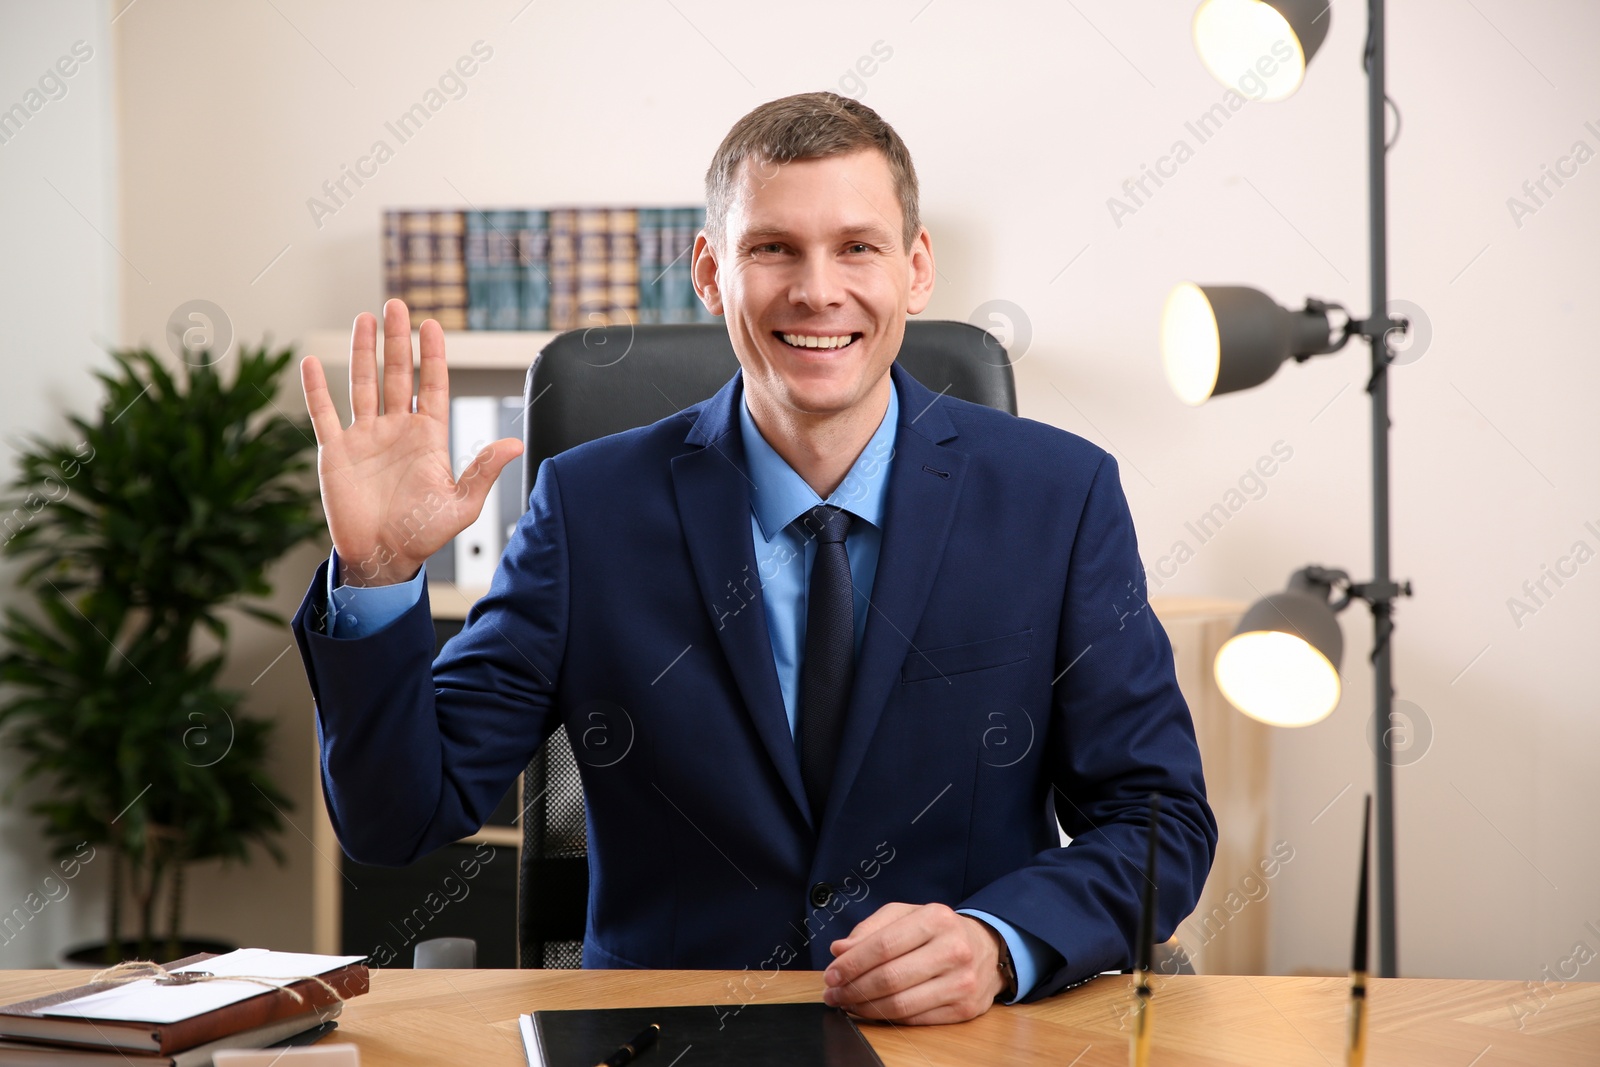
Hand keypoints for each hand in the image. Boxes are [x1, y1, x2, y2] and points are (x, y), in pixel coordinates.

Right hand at [301, 300, 522, 586]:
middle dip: (397, 340)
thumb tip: (515, 445)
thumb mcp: (461, 505)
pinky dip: (316, 389)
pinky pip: (323, 414)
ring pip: (363, 384)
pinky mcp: (336, 452)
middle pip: (397, 375)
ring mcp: (365, 437)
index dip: (432, 355)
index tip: (432, 325)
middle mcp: (397, 430)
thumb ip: (483, 471)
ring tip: (365, 319)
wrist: (383, 558)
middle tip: (396, 305)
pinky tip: (313, 362)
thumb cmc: (423, 534)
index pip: (431, 386)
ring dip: (363, 352)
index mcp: (428, 438)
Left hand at [823, 902, 1006, 1024]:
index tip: (831, 973)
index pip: (883, 945)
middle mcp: (953, 949)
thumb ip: (871, 929)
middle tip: (833, 992)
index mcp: (936, 919)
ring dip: (866, 1007)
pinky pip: (916, 1020)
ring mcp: (962, 981)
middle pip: (890, 977)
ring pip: (901, 1004)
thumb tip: (839, 950)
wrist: (988, 948)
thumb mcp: (906, 915)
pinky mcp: (965, 1008)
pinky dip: (888, 1018)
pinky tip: (872, 1011)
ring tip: (847, 1003)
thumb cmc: (938, 931)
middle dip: (854, 988)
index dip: (851, 963)